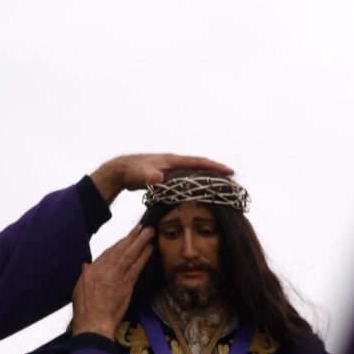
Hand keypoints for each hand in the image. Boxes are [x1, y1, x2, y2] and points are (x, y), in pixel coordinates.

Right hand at [71, 226, 153, 338]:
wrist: (94, 324)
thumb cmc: (85, 310)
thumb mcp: (78, 289)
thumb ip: (84, 274)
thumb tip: (86, 265)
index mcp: (93, 270)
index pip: (108, 252)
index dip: (119, 243)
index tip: (128, 236)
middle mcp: (105, 270)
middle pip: (121, 249)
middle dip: (133, 237)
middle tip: (143, 227)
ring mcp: (117, 277)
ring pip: (130, 255)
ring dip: (141, 242)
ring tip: (150, 233)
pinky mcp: (126, 286)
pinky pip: (136, 268)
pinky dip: (143, 258)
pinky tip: (149, 250)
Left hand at [90, 153, 233, 204]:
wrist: (121, 171)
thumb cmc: (130, 172)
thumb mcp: (139, 175)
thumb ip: (148, 176)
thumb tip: (159, 177)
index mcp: (173, 161)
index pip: (198, 162)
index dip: (215, 167)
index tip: (229, 172)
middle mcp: (175, 163)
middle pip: (201, 167)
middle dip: (216, 173)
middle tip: (232, 181)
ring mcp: (171, 168)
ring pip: (194, 173)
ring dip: (207, 178)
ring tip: (221, 187)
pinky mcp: (167, 175)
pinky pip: (186, 179)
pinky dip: (196, 184)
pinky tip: (200, 193)